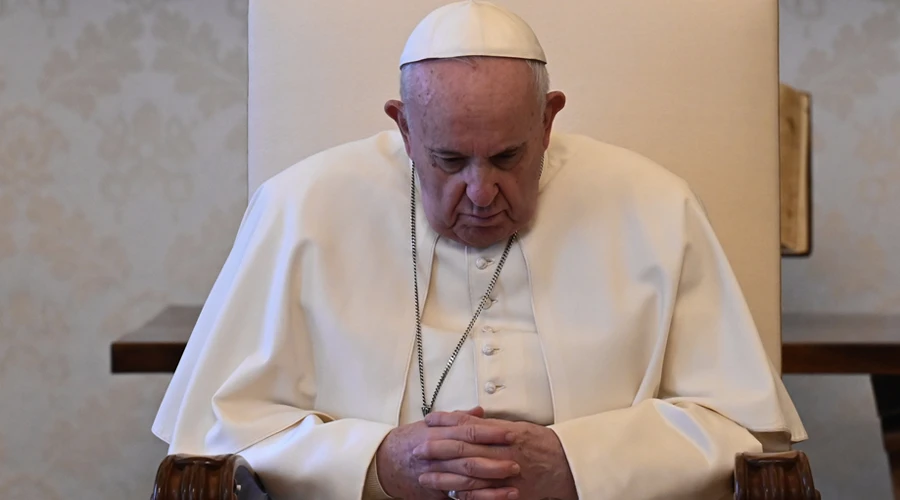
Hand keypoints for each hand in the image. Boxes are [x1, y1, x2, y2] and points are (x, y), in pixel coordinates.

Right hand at [376, 407, 522, 498]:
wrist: (382, 464)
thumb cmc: (409, 440)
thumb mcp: (429, 424)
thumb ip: (456, 418)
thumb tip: (481, 411)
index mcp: (437, 434)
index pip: (467, 432)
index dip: (490, 433)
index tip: (511, 433)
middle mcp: (436, 455)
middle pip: (468, 457)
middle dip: (494, 460)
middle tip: (517, 461)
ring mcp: (435, 475)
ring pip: (465, 480)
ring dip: (490, 484)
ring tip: (513, 484)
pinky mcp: (435, 493)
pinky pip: (459, 497)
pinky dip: (479, 499)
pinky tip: (496, 499)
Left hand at [419, 410, 577, 499]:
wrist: (568, 466)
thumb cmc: (543, 444)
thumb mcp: (518, 428)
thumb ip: (493, 425)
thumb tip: (470, 417)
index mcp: (504, 433)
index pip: (470, 425)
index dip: (447, 422)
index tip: (429, 420)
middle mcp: (503, 452)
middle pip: (464, 449)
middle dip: (438, 449)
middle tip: (417, 448)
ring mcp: (506, 474)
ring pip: (469, 475)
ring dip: (445, 476)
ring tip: (425, 476)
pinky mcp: (511, 493)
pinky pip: (484, 496)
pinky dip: (466, 495)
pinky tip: (449, 494)